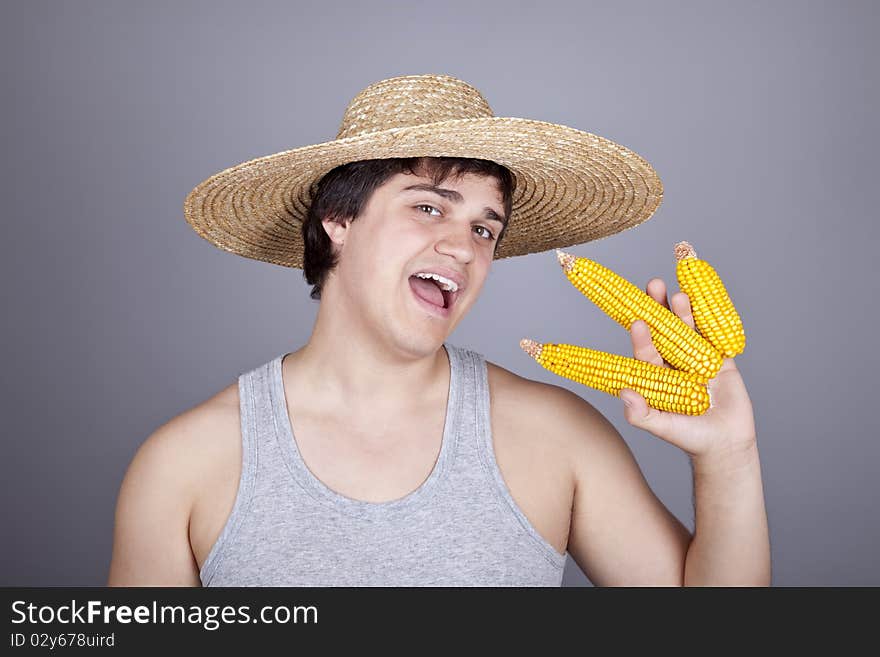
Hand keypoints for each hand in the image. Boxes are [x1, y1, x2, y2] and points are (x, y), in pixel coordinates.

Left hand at [621, 278, 756, 459]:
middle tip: (653, 285)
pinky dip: (712, 317)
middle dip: (659, 309)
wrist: (725, 443)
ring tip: (679, 294)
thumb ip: (642, 414)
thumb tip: (624, 393)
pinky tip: (706, 297)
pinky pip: (715, 334)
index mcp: (655, 375)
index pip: (646, 352)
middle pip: (664, 331)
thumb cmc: (689, 438)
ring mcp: (696, 358)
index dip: (642, 337)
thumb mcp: (663, 428)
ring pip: (688, 330)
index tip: (639, 322)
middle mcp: (672, 363)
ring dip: (683, 311)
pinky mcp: (719, 358)